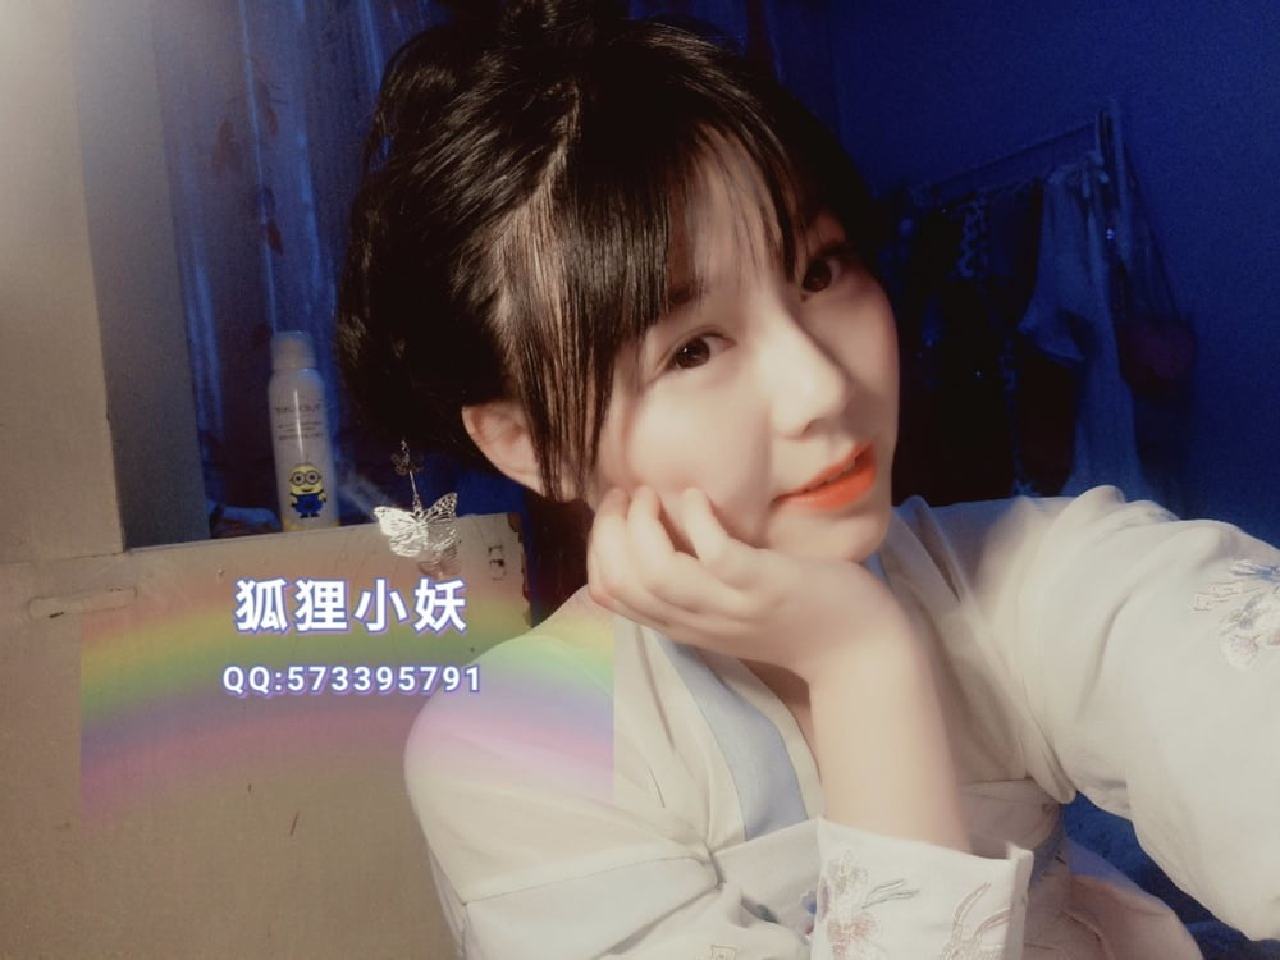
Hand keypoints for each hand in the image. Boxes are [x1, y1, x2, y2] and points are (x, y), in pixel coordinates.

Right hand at [586, 485, 912, 682]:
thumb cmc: (797, 616)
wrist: (862, 649)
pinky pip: (716, 555)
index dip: (597, 548)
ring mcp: (731, 605)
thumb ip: (695, 581)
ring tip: (652, 494)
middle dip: (609, 530)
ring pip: (657, 573)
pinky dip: (696, 520)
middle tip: (627, 495)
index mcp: (683, 623)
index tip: (614, 512)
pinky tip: (698, 497)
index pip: (609, 594)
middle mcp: (699, 619)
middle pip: (622, 581)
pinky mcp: (765, 587)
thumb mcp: (729, 605)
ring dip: (643, 525)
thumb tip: (659, 529)